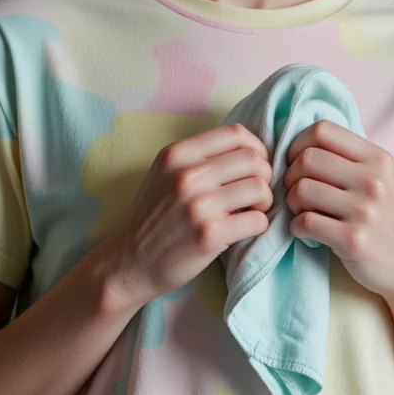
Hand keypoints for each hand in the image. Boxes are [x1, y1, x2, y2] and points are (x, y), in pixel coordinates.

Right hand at [100, 122, 273, 310]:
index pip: (235, 133)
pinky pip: (257, 220)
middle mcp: (187, 174)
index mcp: (177, 154)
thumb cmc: (153, 218)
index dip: (256, 148)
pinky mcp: (209, 234)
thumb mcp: (165, 174)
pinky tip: (244, 229)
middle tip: (255, 193)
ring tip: (251, 211)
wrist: (129, 262)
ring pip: (260, 188)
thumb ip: (199, 158)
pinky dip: (258, 225)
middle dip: (264, 176)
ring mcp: (198, 205)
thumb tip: (250, 152)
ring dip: (264, 201)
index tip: (254, 166)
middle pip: (253, 159)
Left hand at [283, 119, 393, 304]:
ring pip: (301, 189)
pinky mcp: (353, 240)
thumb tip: (298, 146)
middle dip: (290, 175)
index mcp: (379, 158)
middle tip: (297, 193)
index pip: (323, 130)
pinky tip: (306, 231)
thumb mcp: (381, 180)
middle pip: (307, 158)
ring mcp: (365, 210)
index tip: (296, 163)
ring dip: (292, 202)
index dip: (298, 144)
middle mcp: (374, 180)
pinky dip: (296, 227)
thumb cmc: (387, 222)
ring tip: (302, 212)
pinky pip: (304, 222)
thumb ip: (348, 160)